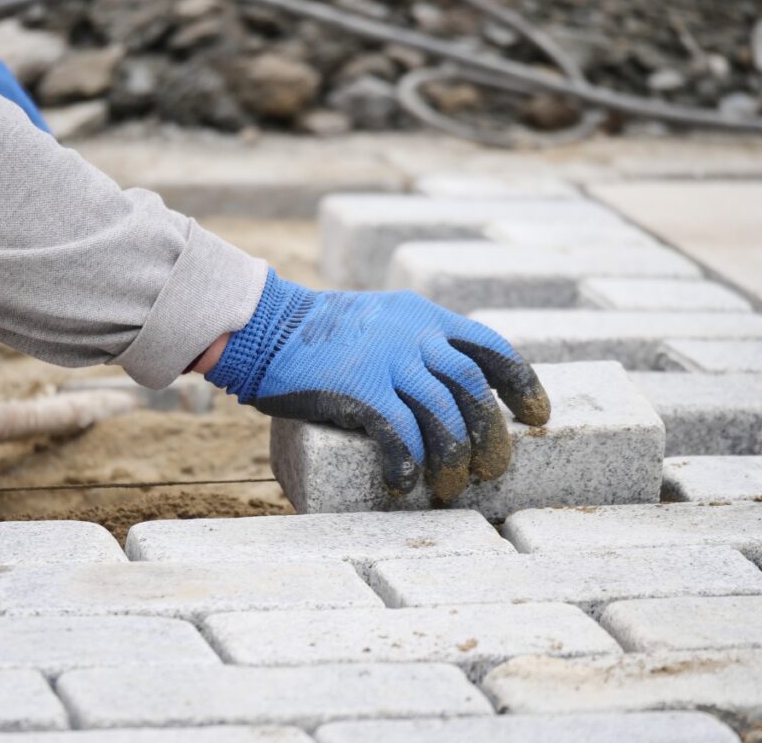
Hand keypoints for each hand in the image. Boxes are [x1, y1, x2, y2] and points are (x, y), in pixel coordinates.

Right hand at [204, 270, 549, 500]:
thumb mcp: (380, 319)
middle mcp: (413, 336)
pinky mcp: (359, 392)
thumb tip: (448, 391)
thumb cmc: (319, 334)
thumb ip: (413, 342)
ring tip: (448, 487)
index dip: (522, 385)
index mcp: (423, 316)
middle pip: (472, 391)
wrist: (266, 327)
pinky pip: (399, 436)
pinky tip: (403, 484)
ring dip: (453, 460)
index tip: (537, 418)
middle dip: (491, 436)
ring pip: (443, 418)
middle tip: (493, 470)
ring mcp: (387, 362)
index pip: (490, 348)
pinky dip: (408, 465)